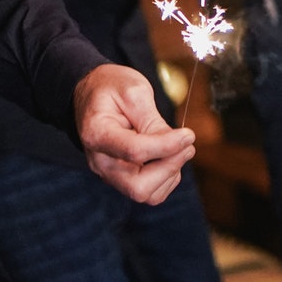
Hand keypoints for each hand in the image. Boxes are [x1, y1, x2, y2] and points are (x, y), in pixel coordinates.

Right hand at [75, 64, 194, 203]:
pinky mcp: (121, 178)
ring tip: (177, 146)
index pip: (134, 151)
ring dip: (170, 172)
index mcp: (97, 134)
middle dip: (169, 167)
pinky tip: (168, 154)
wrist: (92, 93)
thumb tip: (178, 144)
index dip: (167, 146)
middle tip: (186, 144)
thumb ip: (153, 121)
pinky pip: (150, 192)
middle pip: (138, 187)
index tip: (188, 135)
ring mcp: (109, 173)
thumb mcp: (134, 91)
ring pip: (146, 193)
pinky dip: (166, 177)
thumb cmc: (111, 88)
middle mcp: (100, 161)